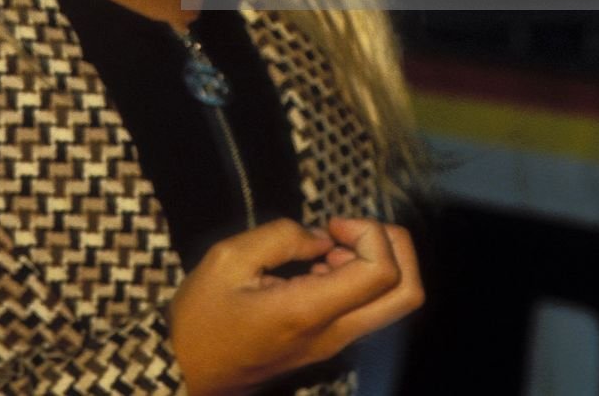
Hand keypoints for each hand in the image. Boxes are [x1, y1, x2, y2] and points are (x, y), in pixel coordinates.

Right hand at [168, 216, 422, 395]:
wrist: (190, 373)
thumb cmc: (202, 318)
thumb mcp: (226, 260)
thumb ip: (279, 237)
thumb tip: (321, 237)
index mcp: (309, 312)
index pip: (381, 273)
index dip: (369, 234)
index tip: (330, 225)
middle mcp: (334, 333)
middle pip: (408, 293)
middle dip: (395, 247)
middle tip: (349, 230)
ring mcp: (336, 343)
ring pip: (394, 302)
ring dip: (376, 261)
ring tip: (329, 247)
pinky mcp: (330, 343)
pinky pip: (369, 308)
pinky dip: (361, 277)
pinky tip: (320, 265)